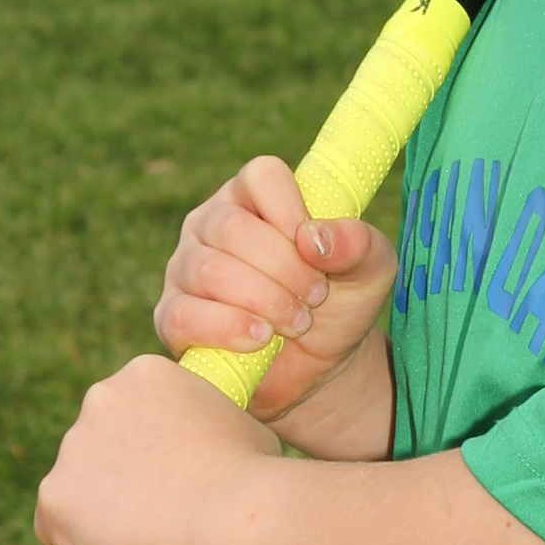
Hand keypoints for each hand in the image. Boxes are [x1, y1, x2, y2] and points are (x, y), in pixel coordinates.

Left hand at [34, 351, 275, 544]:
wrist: (230, 516)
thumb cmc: (251, 473)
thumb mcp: (239, 423)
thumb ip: (207, 424)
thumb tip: (208, 446)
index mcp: (145, 373)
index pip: (131, 408)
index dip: (150, 443)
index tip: (169, 468)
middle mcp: (99, 398)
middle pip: (97, 441)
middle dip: (119, 470)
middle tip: (157, 503)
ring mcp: (72, 448)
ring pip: (76, 485)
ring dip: (100, 506)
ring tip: (146, 533)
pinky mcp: (54, 498)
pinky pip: (56, 527)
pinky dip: (78, 543)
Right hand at [154, 155, 395, 444]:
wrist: (321, 368)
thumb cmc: (341, 303)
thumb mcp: (371, 271)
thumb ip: (359, 245)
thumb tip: (314, 239)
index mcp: (257, 196)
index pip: (262, 176)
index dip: (291, 210)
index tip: (315, 251)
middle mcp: (213, 223)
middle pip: (231, 226)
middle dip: (284, 268)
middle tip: (315, 298)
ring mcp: (186, 268)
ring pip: (208, 270)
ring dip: (263, 301)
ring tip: (297, 324)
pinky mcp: (173, 316)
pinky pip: (183, 314)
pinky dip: (228, 329)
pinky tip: (261, 340)